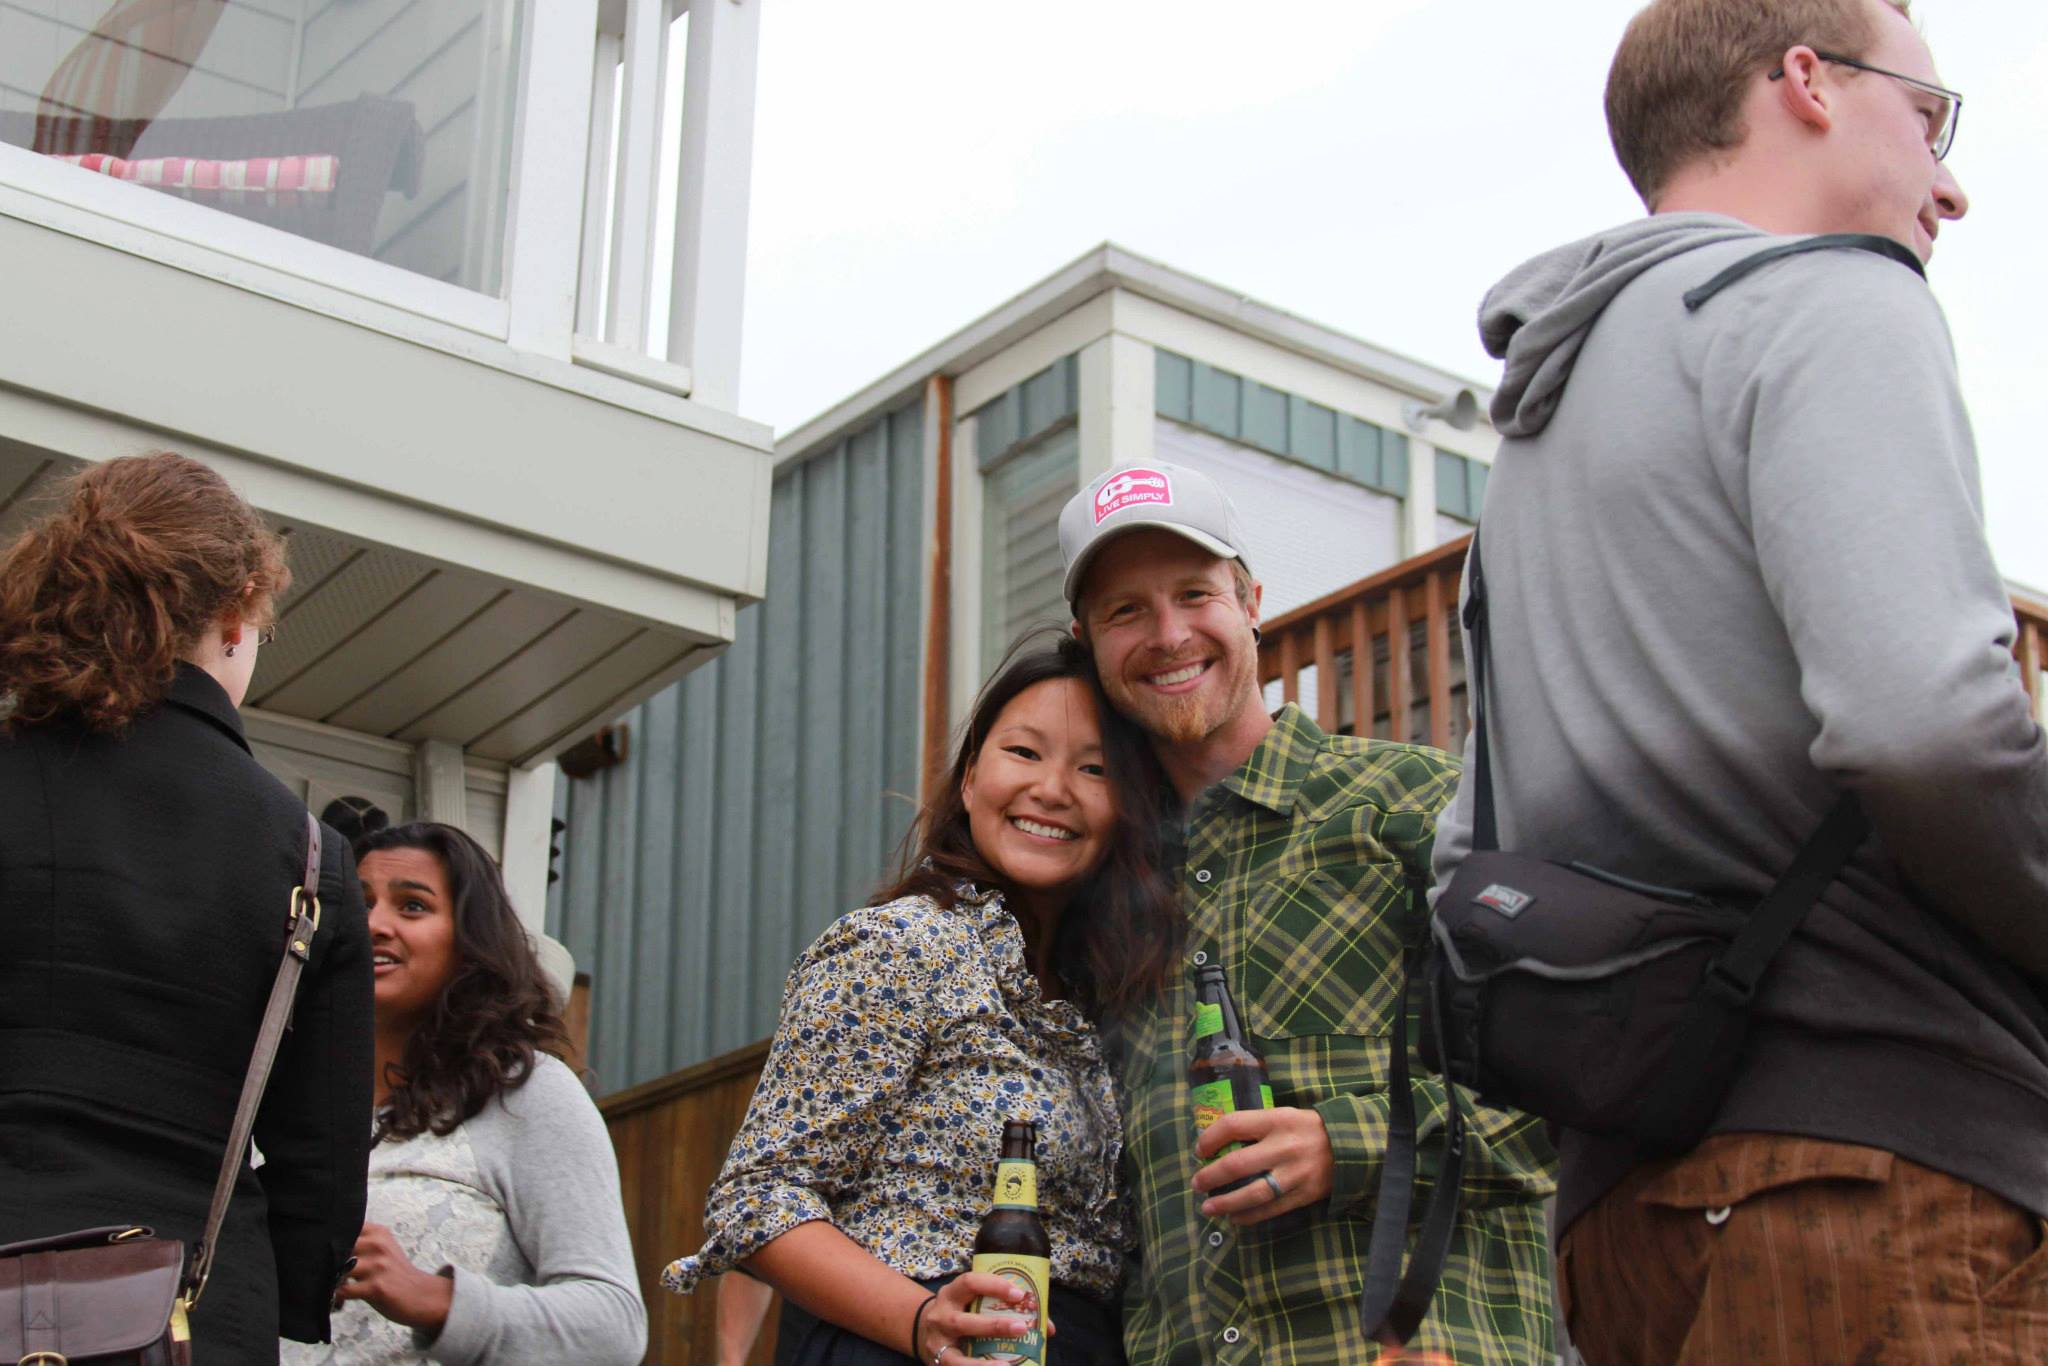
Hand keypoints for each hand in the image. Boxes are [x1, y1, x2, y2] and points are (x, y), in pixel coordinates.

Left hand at [333, 1223, 453, 1332]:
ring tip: (329, 1285)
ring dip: (330, 1278)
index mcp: (378, 1233)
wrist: (420, 1295)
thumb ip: (361, 1242)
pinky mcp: (376, 1287)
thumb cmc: (395, 1273)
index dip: (328, 1237)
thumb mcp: (383, 1248)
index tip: (320, 1245)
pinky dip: (336, 1295)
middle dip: (326, 1260)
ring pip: (339, 1268)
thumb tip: (325, 1246)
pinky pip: (344, 1290)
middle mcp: (378, 1245)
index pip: (345, 1226)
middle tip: (321, 1269)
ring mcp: (378, 1266)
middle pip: (338, 1247)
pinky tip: (337, 1298)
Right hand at [916, 1272, 1044, 1363]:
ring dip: (983, 1364)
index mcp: (952, 1294)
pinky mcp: (938, 1363)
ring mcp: (937, 1343)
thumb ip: (1006, 1308)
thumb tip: (1048, 1327)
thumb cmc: (961, 1312)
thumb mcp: (973, 1302)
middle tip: (1022, 1327)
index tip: (1019, 1293)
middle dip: (994, 1326)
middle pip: (962, 1321)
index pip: (969, 1283)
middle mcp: (940, 1316)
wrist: (923, 1330)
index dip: (993, 1286)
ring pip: (956, 1357)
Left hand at [1191, 1106, 1334, 1224]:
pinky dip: (1250, 1216)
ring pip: (1253, 1192)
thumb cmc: (1308, 1129)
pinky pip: (1272, 1209)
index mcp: (1277, 1120)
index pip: (1234, 1124)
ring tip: (1208, 1208)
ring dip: (1226, 1203)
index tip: (1199, 1150)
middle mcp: (1285, 1146)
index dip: (1211, 1138)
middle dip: (1211, 1176)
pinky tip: (1235, 1218)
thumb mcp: (1283, 1116)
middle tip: (1197, 1183)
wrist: (1352, 1145)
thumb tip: (1217, 1143)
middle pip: (1238, 1163)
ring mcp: (1296, 1173)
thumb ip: (1255, 1127)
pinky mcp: (1305, 1194)